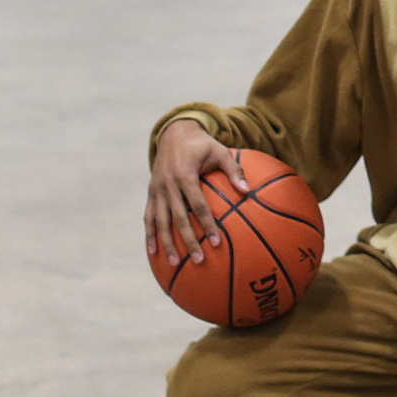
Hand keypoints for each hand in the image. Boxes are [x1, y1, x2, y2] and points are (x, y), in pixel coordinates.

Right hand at [146, 119, 242, 264]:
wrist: (174, 133)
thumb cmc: (202, 145)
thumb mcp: (220, 151)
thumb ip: (234, 170)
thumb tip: (247, 190)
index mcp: (185, 175)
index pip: (198, 205)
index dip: (207, 224)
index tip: (217, 242)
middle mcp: (168, 184)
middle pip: (179, 218)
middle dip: (188, 241)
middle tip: (199, 260)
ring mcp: (157, 190)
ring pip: (160, 221)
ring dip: (166, 243)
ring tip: (174, 263)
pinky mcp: (151, 193)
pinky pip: (148, 217)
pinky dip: (149, 234)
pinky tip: (153, 251)